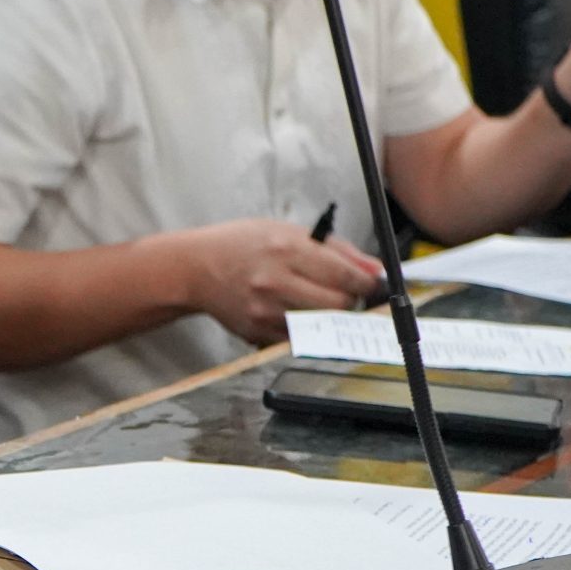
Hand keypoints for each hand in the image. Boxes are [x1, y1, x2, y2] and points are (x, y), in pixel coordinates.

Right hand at [179, 218, 384, 345]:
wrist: (194, 268)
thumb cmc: (243, 244)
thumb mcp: (288, 231)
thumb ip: (336, 250)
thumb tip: (375, 270)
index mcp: (286, 249)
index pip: (345, 275)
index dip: (368, 283)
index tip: (374, 284)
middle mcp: (275, 281)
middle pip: (339, 305)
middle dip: (351, 302)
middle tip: (347, 294)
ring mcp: (265, 311)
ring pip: (322, 325)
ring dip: (329, 317)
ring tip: (319, 301)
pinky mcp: (257, 332)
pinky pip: (299, 338)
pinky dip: (306, 328)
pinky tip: (295, 311)